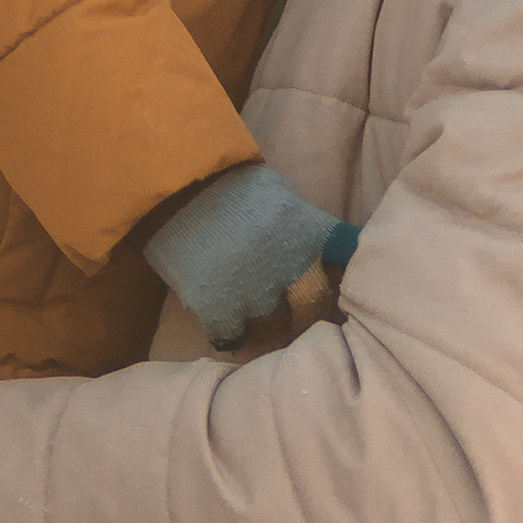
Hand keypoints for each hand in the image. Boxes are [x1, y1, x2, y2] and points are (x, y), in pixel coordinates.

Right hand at [145, 161, 358, 351]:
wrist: (174, 184)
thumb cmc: (225, 184)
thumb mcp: (279, 198)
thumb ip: (301, 230)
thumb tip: (320, 257)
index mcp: (311, 234)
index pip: (348, 265)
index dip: (345, 281)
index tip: (338, 290)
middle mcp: (293, 267)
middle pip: (314, 308)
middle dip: (303, 314)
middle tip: (290, 316)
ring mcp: (257, 292)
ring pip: (275, 327)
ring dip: (264, 325)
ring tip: (251, 317)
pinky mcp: (221, 310)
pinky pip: (234, 338)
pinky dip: (229, 334)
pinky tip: (223, 324)